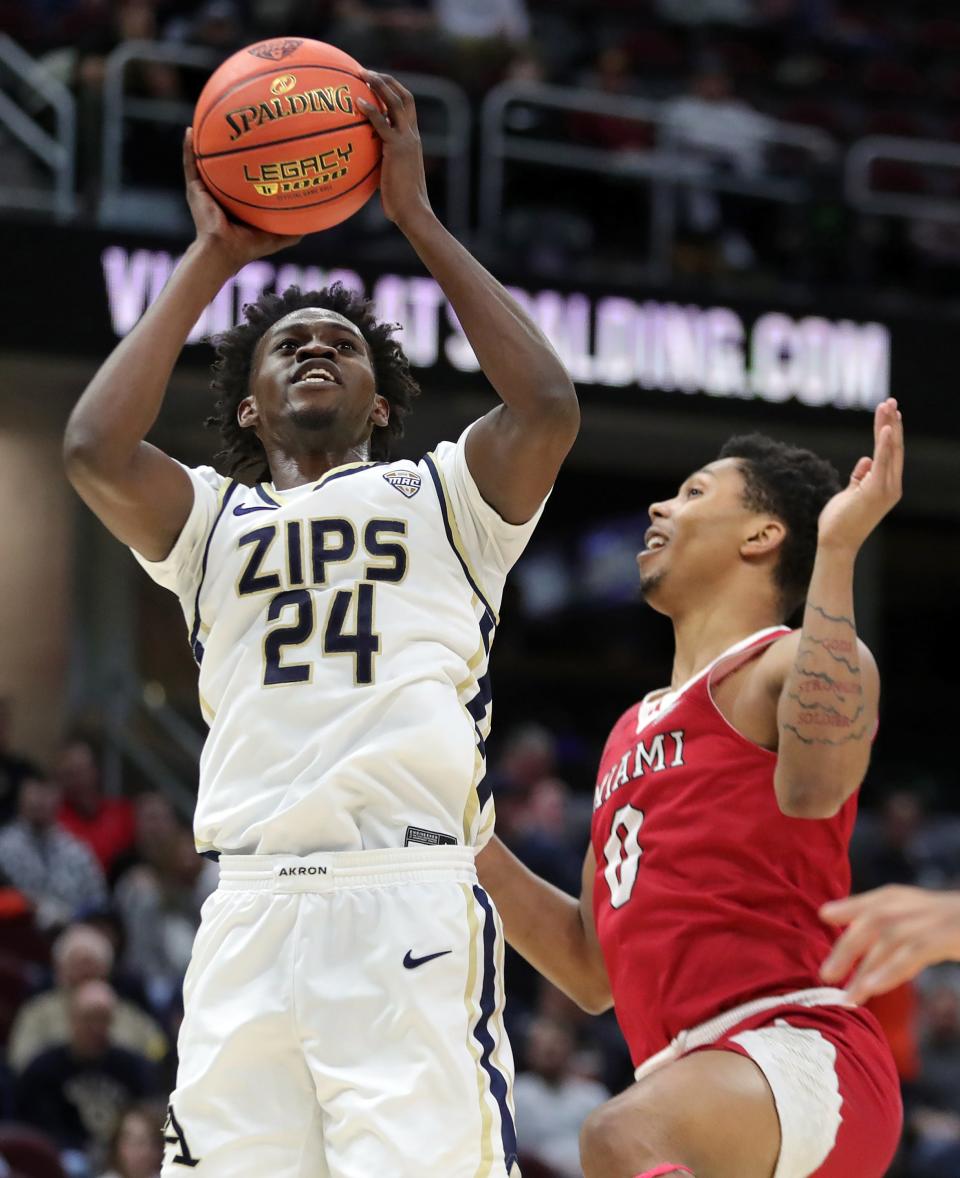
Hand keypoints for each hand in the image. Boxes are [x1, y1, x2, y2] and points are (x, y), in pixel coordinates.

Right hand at [183, 128, 301, 268]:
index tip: (268, 139)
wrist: (224, 251)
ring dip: (207, 139)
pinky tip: (189, 130)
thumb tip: (318, 219)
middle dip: (234, 142)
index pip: (247, 174)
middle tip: (243, 120)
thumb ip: (295, 228)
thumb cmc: (249, 247)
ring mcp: (207, 189)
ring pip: (206, 159)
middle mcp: (223, 191)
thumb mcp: (278, 236)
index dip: (256, 158)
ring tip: (211, 117)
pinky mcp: (194, 189)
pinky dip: (188, 148)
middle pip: (229, 162)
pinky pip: (190, 164)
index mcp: (240, 200)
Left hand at [357, 72, 431, 228]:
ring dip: (379, 85)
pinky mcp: (397, 148)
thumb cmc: (401, 204)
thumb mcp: (391, 178)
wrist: (413, 211)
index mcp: (413, 140)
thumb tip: (363, 166)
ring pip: (396, 102)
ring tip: (362, 75)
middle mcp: (412, 135)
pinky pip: (382, 123)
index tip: (377, 83)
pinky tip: (357, 102)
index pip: (407, 107)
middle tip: (367, 72)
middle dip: (387, 81)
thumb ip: (382, 165)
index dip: (394, 91)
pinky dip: (370, 110)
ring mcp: (406, 140)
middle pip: (404, 97)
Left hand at [816, 398, 902, 553]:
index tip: (888, 412)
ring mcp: (886, 488)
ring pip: (890, 450)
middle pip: (894, 448)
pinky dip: (885, 444)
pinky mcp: (876, 490)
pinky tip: (885, 428)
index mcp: (886, 485)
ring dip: (888, 426)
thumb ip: (861, 476)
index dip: (890, 432)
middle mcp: (891, 486)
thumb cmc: (841, 520)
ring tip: (888, 406)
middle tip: (890, 401)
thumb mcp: (851, 492)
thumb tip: (866, 460)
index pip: (891, 453)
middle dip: (892, 423)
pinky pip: (883, 462)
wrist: (836, 542)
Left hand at [819, 885, 959, 1001]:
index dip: (852, 905)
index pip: (881, 898)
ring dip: (865, 965)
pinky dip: (890, 969)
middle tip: (824, 973)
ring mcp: (942, 919)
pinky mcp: (951, 935)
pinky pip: (914, 951)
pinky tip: (871, 987)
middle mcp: (928, 905)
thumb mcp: (939, 930)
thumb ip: (909, 936)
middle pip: (877, 917)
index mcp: (923, 901)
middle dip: (848, 945)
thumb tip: (872, 958)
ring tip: (848, 995)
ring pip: (890, 934)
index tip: (824, 916)